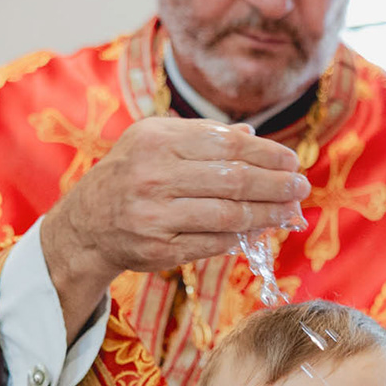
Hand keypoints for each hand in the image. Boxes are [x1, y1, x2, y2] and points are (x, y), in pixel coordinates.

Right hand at [40, 118, 309, 327]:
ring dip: (267, 215)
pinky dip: (241, 237)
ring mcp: (155, 215)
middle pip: (233, 180)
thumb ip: (201, 136)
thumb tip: (251, 135)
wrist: (86, 224)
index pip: (227, 146)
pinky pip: (213, 243)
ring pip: (228, 215)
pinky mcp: (158, 249)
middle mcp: (154, 176)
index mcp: (157, 141)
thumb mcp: (155, 142)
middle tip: (300, 188)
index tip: (291, 161)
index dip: (266, 154)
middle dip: (275, 185)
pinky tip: (259, 230)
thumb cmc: (130, 174)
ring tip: (289, 212)